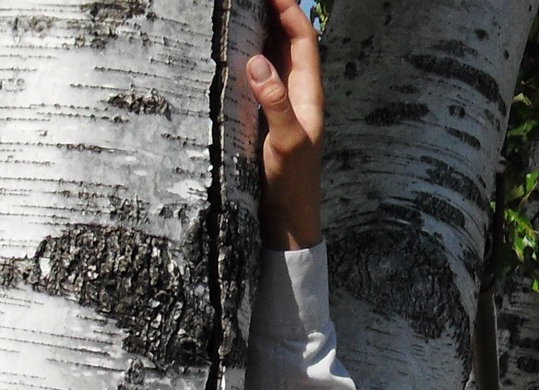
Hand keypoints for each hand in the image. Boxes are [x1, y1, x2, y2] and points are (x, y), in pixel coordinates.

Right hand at [247, 0, 324, 249]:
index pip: (303, 39)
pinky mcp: (264, 115)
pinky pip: (257, 76)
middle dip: (272, 12)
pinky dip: (246, 55)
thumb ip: (275, 103)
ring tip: (237, 9)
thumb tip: (258, 62)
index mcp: (309, 94)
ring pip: (272, 55)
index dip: (289, 10)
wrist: (286, 218)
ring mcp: (280, 103)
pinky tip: (229, 48)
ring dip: (259, 30)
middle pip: (288, 40)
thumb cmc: (292, 184)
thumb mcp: (286, 143)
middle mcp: (296, 93)